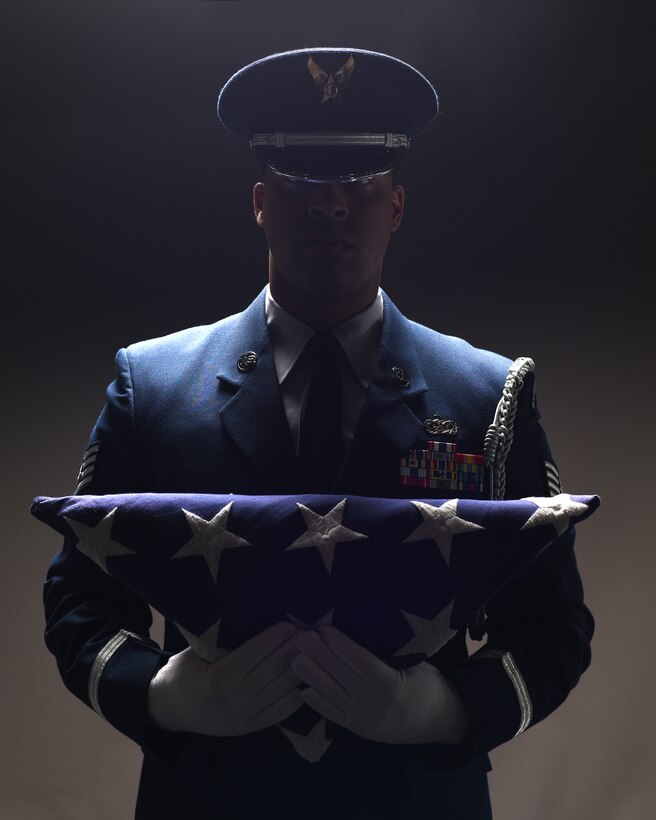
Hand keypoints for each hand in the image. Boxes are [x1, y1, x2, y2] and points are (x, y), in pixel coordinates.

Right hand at [147, 621, 302, 735]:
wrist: (171, 709)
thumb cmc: (185, 672)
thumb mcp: (197, 652)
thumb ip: (223, 641)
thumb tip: (253, 617)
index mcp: (219, 678)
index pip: (255, 654)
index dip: (275, 637)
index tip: (290, 623)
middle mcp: (235, 699)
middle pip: (273, 670)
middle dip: (293, 649)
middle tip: (310, 632)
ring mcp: (246, 716)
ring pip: (282, 690)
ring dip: (301, 668)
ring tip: (314, 651)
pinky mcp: (253, 727)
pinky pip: (283, 711)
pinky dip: (299, 693)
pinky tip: (308, 677)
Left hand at [292, 625, 469, 744]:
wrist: (439, 723)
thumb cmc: (428, 686)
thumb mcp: (417, 664)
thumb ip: (394, 652)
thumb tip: (367, 628)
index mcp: (390, 684)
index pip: (358, 660)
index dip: (339, 643)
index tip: (323, 627)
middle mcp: (372, 702)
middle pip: (339, 674)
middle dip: (317, 654)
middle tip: (300, 635)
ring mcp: (361, 718)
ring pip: (330, 694)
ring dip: (310, 674)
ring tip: (294, 656)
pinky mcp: (356, 728)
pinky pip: (331, 714)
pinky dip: (315, 701)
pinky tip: (302, 688)